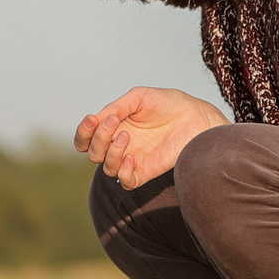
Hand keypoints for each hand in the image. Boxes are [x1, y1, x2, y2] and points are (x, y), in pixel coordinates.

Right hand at [73, 86, 227, 189]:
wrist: (195, 116)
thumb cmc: (168, 104)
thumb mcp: (138, 97)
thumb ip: (116, 107)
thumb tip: (96, 120)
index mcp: (114, 127)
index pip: (86, 138)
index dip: (83, 132)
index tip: (92, 120)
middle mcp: (119, 145)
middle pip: (93, 153)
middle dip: (98, 138)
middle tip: (115, 123)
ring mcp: (132, 159)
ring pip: (106, 168)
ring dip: (111, 152)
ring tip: (127, 136)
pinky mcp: (146, 171)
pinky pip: (125, 181)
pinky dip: (122, 172)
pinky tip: (130, 157)